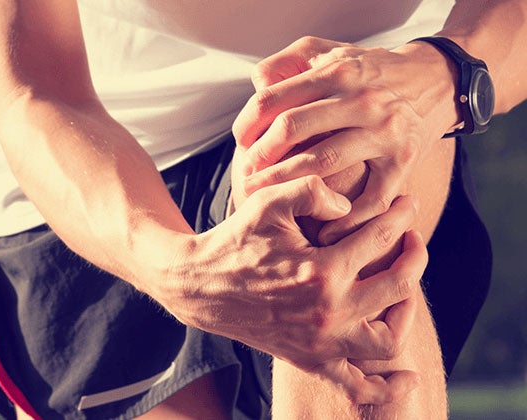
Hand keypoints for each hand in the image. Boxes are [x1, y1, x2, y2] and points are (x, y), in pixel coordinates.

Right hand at [156, 175, 426, 403]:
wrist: (199, 284)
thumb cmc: (235, 239)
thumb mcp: (268, 201)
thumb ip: (312, 190)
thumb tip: (351, 205)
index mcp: (321, 271)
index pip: (382, 239)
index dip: (401, 215)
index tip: (406, 203)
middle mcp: (327, 313)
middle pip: (399, 286)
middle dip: (415, 255)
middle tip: (412, 238)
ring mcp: (320, 342)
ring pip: (389, 339)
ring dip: (407, 312)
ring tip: (403, 290)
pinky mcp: (309, 359)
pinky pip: (357, 386)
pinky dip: (386, 387)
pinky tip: (407, 377)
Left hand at [231, 36, 458, 243]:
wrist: (434, 80)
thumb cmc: (366, 71)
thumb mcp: (326, 52)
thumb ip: (286, 64)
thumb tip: (257, 87)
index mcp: (336, 72)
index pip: (273, 100)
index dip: (248, 125)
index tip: (240, 144)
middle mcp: (361, 100)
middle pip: (292, 129)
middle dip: (261, 157)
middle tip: (246, 177)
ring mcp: (385, 133)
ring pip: (323, 162)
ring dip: (287, 184)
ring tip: (266, 197)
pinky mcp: (404, 162)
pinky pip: (370, 198)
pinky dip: (344, 218)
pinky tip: (320, 228)